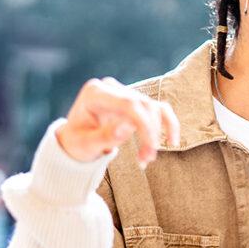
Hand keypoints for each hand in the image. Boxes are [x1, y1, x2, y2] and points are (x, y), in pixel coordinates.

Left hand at [56, 78, 179, 166]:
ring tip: (148, 158)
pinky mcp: (136, 101)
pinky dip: (168, 124)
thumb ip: (105, 136)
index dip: (144, 124)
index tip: (151, 148)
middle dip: (151, 133)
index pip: (128, 103)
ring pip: (153, 108)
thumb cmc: (77, 143)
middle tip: (147, 159)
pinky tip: (172, 141)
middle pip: (143, 105)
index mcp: (95, 92)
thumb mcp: (85, 145)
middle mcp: (112, 87)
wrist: (75, 141)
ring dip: (157, 134)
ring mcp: (125, 92)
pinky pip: (158, 109)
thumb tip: (127, 128)